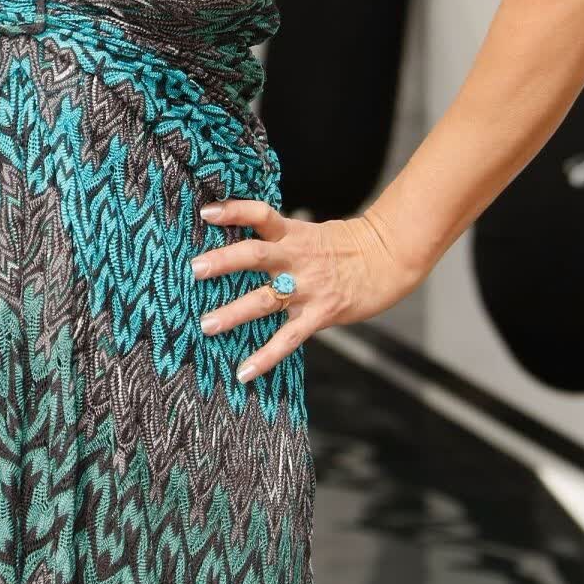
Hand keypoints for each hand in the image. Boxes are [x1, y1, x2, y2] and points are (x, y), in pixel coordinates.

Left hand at [191, 199, 424, 382]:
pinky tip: (244, 372)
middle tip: (194, 268)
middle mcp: (296, 259)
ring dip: (234, 312)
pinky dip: (265, 357)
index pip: (259, 214)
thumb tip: (243, 238)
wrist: (388, 259)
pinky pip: (288, 339)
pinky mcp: (320, 315)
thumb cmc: (346, 246)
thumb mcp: (310, 233)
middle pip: (255, 255)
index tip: (206, 211)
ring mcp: (308, 288)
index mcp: (293, 233)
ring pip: (265, 300)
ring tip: (206, 325)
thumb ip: (280, 238)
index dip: (233, 211)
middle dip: (224, 262)